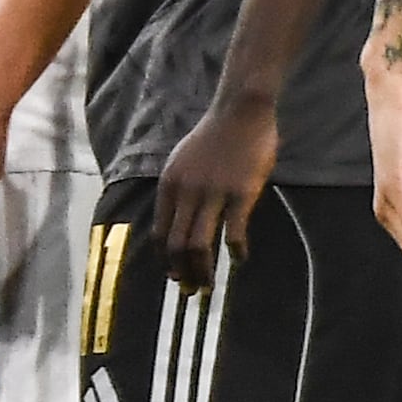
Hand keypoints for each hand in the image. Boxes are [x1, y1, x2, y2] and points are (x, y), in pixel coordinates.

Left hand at [151, 96, 279, 293]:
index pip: (160, 232)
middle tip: (190, 290)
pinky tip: (239, 259)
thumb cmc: (213, 136)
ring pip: (199, 244)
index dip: (164, 259)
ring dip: (202, 270)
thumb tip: (175, 219)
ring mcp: (213, 193)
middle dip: (181, 272)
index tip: (173, 275)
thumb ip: (177, 189)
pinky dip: (235, 252)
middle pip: (176, 244)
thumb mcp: (182, 161)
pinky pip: (233, 232)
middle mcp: (186, 191)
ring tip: (209, 285)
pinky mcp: (241, 193)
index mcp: (169, 185)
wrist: (240, 111)